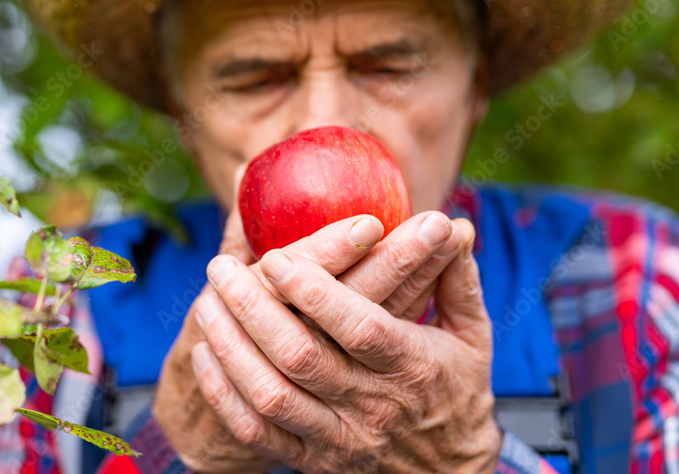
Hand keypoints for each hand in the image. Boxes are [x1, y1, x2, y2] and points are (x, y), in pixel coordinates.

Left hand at [154, 171, 471, 470]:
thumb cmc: (457, 390)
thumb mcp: (472, 336)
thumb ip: (458, 280)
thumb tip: (455, 227)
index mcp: (412, 365)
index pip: (359, 327)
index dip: (315, 292)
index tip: (277, 257)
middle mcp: (373, 405)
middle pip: (302, 356)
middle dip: (253, 308)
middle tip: (222, 269)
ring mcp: (340, 438)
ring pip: (271, 394)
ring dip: (231, 346)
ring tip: (206, 302)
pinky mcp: (313, 462)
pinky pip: (257, 433)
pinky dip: (225, 395)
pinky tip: (206, 355)